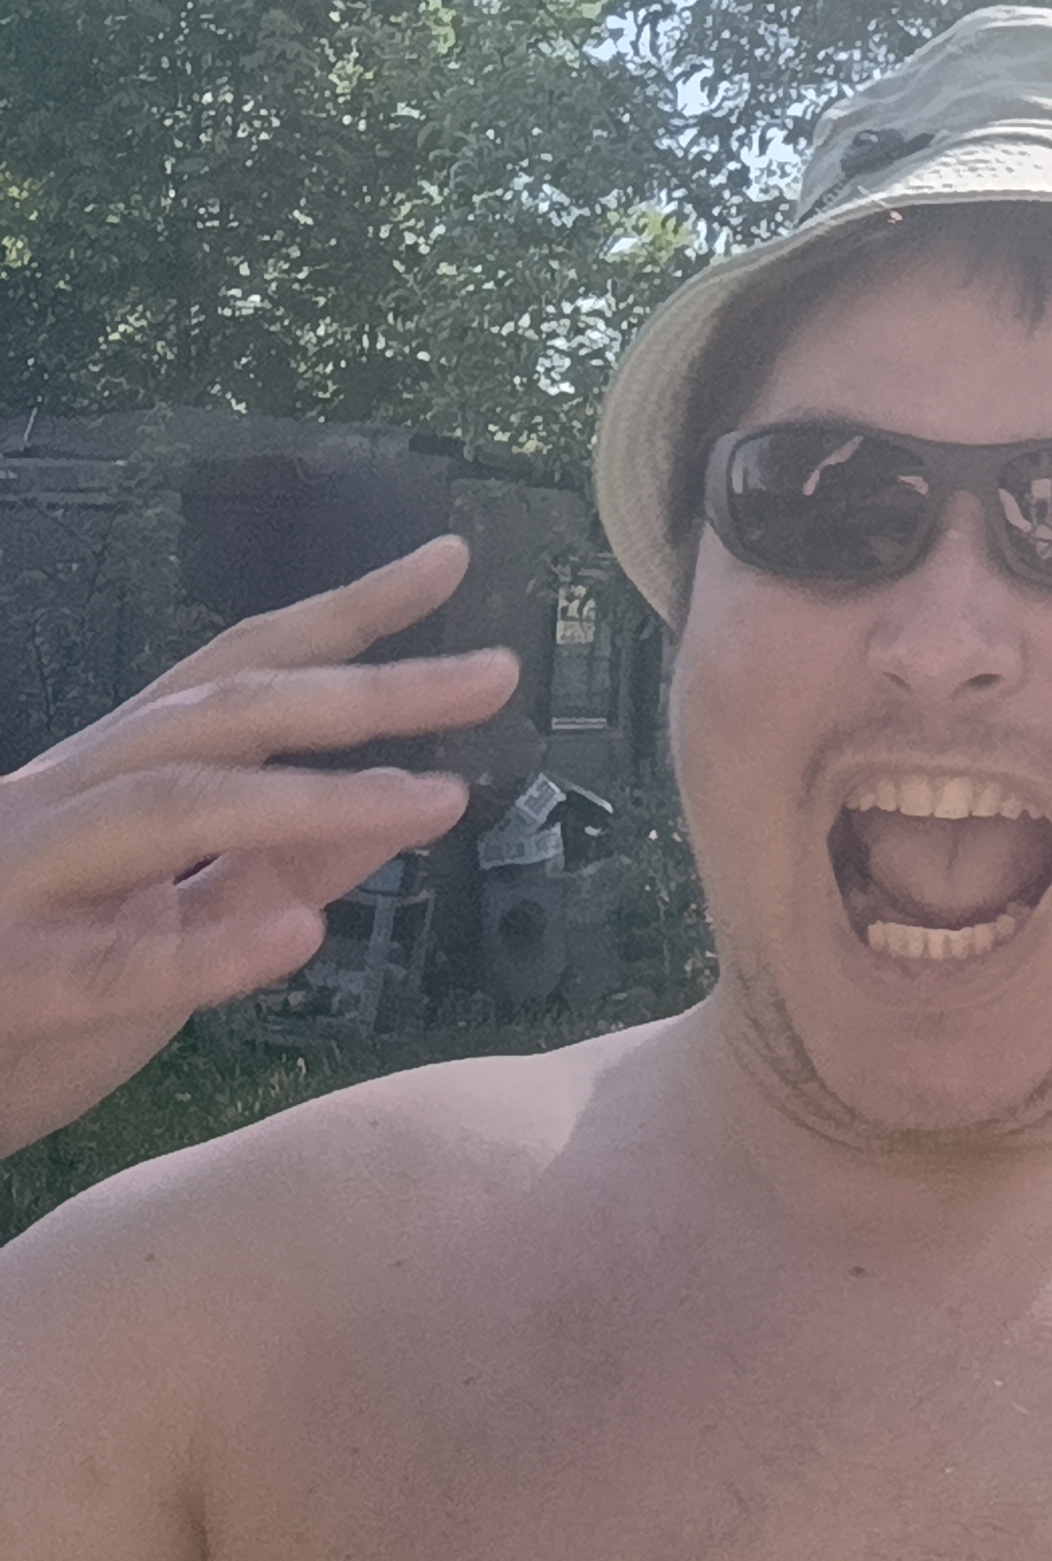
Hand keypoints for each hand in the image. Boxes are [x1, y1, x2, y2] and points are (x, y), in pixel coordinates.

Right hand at [0, 533, 515, 1157]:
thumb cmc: (26, 999)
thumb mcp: (170, 917)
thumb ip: (274, 862)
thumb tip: (399, 805)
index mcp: (105, 780)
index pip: (237, 674)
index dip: (344, 615)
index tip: (450, 561)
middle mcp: (63, 802)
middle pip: (225, 717)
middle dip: (364, 691)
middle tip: (494, 674)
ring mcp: (23, 881)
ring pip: (175, 808)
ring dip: (315, 799)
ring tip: (437, 800)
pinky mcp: (4, 981)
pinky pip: (111, 963)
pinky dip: (209, 948)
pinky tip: (298, 935)